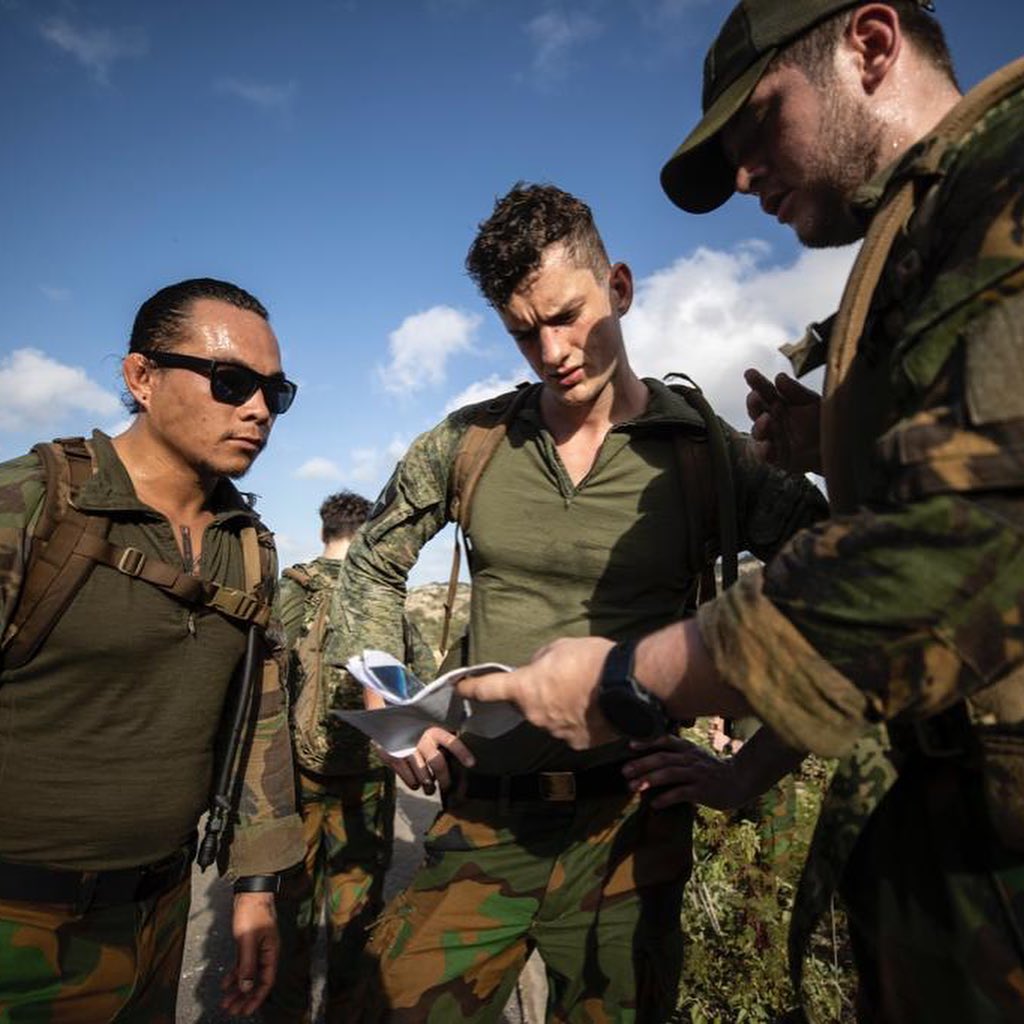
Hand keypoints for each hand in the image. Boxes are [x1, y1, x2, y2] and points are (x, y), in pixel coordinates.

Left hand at [220, 892, 277, 1015]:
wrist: (250, 892)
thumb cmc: (252, 912)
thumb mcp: (248, 939)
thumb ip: (247, 964)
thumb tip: (245, 987)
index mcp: (271, 952)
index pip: (266, 981)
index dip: (256, 998)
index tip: (245, 1011)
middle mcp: (266, 953)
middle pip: (256, 981)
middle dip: (245, 998)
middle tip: (232, 1011)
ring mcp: (257, 949)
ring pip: (248, 975)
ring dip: (237, 989)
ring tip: (226, 1002)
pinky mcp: (248, 944)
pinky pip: (242, 965)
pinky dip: (234, 975)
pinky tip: (225, 984)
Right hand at [379, 726, 474, 795]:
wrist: (384, 720)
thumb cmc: (412, 726)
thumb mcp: (428, 725)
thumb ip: (441, 736)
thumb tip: (456, 751)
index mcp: (433, 730)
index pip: (451, 742)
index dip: (462, 753)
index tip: (471, 764)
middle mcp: (422, 739)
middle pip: (438, 764)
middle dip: (445, 780)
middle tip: (446, 786)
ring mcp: (407, 750)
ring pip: (424, 776)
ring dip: (429, 786)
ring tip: (430, 789)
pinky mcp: (394, 758)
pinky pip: (409, 779)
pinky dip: (414, 784)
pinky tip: (416, 783)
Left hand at [458, 636, 616, 749]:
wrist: (630, 686)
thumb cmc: (593, 660)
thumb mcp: (559, 648)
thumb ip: (539, 662)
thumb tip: (536, 671)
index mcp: (525, 688)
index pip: (487, 689)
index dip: (471, 688)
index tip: (461, 688)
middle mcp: (535, 715)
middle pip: (526, 705)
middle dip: (536, 694)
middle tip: (560, 679)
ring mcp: (556, 733)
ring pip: (549, 719)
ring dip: (559, 707)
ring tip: (585, 692)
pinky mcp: (577, 744)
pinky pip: (570, 731)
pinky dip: (578, 721)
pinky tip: (595, 707)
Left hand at [623, 735, 745, 810]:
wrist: (740, 780)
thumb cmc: (712, 770)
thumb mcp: (696, 756)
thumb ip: (677, 755)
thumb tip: (651, 759)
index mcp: (688, 749)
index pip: (665, 740)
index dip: (647, 742)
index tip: (630, 746)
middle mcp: (691, 759)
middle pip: (662, 758)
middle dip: (642, 764)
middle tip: (624, 772)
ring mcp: (697, 774)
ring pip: (670, 773)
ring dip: (649, 780)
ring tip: (633, 787)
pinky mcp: (703, 790)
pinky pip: (681, 793)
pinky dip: (666, 798)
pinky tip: (654, 804)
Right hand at [744, 368, 821, 473]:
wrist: (838, 448)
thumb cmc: (823, 422)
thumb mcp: (813, 403)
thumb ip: (796, 391)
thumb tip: (779, 377)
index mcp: (779, 403)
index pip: (765, 391)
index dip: (757, 383)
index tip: (749, 373)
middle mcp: (772, 420)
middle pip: (756, 410)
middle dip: (754, 404)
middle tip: (755, 396)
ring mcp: (772, 438)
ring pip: (757, 432)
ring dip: (759, 426)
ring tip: (766, 420)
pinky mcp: (776, 457)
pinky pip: (763, 455)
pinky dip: (762, 451)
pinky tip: (767, 446)